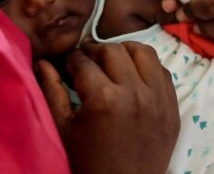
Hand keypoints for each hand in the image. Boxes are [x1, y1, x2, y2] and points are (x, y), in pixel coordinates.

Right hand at [37, 42, 179, 173]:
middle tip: (85, 62)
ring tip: (111, 62)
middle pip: (113, 50)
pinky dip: (147, 67)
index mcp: (104, 99)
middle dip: (94, 51)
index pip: (83, 61)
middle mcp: (135, 93)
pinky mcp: (172, 109)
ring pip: (143, 52)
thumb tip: (41, 60)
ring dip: (124, 51)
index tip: (66, 62)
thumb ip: (52, 90)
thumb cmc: (86, 162)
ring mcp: (158, 100)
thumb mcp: (62, 128)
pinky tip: (133, 75)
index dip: (70, 58)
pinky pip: (163, 72)